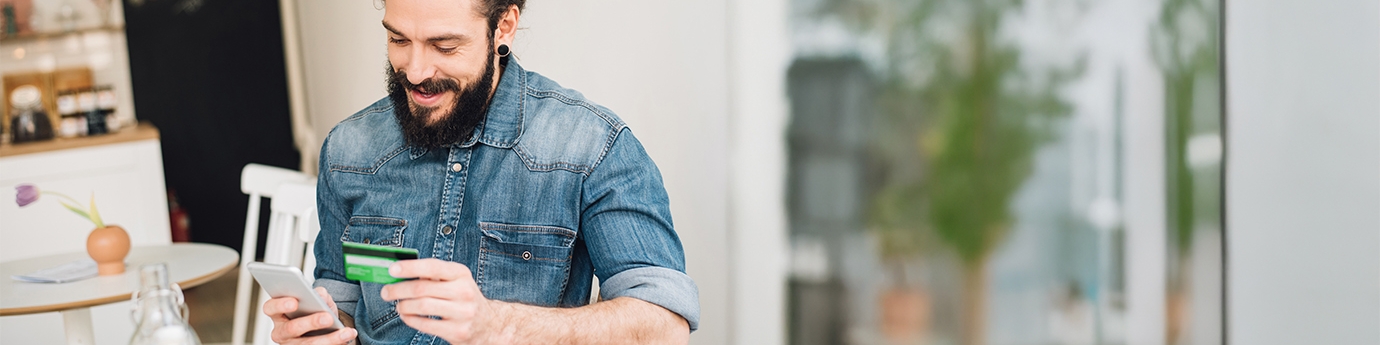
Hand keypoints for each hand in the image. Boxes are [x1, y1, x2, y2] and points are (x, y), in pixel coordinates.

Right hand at [262, 287, 357, 343]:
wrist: (324, 328)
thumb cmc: (314, 311)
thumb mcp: (317, 300)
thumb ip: (318, 294)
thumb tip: (320, 294)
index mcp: (278, 313)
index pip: (270, 308)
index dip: (280, 304)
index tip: (294, 302)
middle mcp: (281, 332)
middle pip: (291, 328)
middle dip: (310, 322)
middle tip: (327, 317)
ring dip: (329, 339)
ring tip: (346, 332)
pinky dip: (335, 343)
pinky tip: (347, 337)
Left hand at [382, 258, 500, 343]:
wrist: (488, 324)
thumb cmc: (463, 299)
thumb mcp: (455, 281)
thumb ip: (433, 275)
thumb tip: (400, 272)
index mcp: (461, 274)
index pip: (432, 266)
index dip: (410, 267)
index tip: (392, 269)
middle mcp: (464, 291)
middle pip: (422, 288)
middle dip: (398, 290)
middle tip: (386, 292)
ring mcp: (462, 312)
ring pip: (422, 306)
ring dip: (403, 306)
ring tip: (398, 306)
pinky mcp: (458, 331)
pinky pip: (425, 324)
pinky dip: (410, 319)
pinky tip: (407, 316)